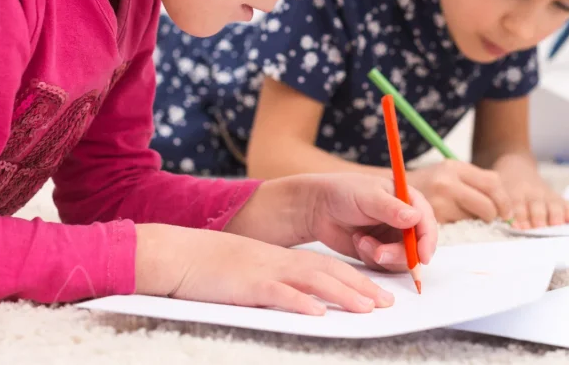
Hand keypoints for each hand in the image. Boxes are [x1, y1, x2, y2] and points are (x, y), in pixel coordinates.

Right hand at [135, 224, 395, 315]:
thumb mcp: (254, 271)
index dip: (356, 280)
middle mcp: (281, 263)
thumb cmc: (215, 267)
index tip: (379, 295)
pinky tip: (317, 313)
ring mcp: (266, 272)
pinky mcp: (248, 285)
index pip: (329, 268)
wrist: (181, 255)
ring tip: (366, 308)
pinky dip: (299, 303)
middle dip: (360, 288)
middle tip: (387, 303)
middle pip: (329, 273)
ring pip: (312, 282)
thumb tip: (306, 301)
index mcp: (284, 260)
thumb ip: (280, 282)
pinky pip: (278, 294)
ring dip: (342, 294)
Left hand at [299, 173, 437, 272]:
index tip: (422, 257)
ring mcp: (393, 237)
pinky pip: (385, 264)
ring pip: (402, 259)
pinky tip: (357, 241)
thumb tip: (415, 217)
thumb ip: (390, 208)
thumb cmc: (343, 193)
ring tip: (361, 240)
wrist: (317, 208)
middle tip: (379, 253)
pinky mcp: (381, 251)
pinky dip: (371, 257)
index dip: (427, 240)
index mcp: (408, 200)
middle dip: (400, 254)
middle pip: (418, 246)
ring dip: (382, 255)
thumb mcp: (367, 196)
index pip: (426, 222)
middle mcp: (405, 220)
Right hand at [406, 159, 513, 223]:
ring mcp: (438, 202)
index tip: (505, 212)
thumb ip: (474, 182)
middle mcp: (446, 182)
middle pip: (487, 205)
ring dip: (474, 223)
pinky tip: (453, 223)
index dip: (504, 200)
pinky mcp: (432, 220)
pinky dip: (459, 229)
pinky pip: (457, 229)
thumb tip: (504, 205)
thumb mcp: (449, 172)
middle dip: (492, 216)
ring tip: (464, 218)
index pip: (492, 183)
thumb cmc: (428, 185)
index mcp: (454, 167)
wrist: (392, 193)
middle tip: (489, 220)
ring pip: (473, 220)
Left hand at [492, 154, 568, 229]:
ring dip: (555, 215)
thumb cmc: (503, 186)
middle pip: (537, 208)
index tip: (519, 227)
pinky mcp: (555, 196)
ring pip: (553, 205)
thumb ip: (496, 206)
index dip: (519, 217)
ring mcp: (545, 195)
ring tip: (556, 225)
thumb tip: (495, 222)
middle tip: (538, 227)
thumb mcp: (495, 191)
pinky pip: (566, 203)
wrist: (515, 166)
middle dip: (538, 218)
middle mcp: (532, 194)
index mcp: (514, 193)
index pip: (517, 206)